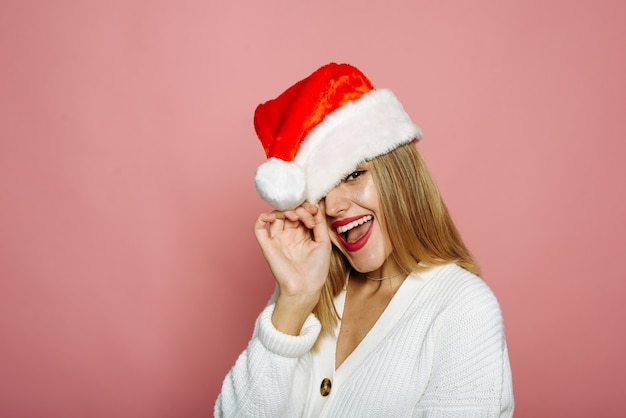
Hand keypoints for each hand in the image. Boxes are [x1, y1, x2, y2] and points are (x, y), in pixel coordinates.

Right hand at [254, 202, 330, 334]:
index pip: (301, 212)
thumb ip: (319, 223)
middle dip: (299, 209)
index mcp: (302, 234)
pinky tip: (272, 216)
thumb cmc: (316, 270)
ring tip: (295, 217)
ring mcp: (278, 239)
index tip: (314, 211)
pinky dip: (262, 217)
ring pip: (275, 215)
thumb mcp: (323, 242)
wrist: (306, 288)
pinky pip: (259, 227)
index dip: (307, 207)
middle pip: (289, 211)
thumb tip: (316, 206)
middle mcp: (289, 235)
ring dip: (285, 210)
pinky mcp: (268, 245)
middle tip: (308, 219)